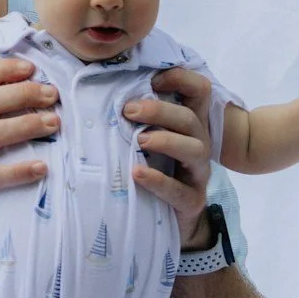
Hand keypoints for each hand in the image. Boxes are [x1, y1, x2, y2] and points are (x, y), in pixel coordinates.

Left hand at [127, 65, 212, 242]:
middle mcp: (198, 144)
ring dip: (165, 140)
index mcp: (187, 124)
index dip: (181, 78)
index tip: (152, 78)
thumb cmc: (151, 169)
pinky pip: (180, 190)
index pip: (198, 91)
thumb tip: (99, 88)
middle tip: (128, 110)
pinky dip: (158, 181)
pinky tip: (137, 174)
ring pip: (194, 149)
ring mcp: (198, 173)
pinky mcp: (192, 200)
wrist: (167, 219)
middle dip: (160, 110)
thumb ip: (135, 117)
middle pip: (190, 118)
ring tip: (140, 140)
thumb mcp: (144, 139)